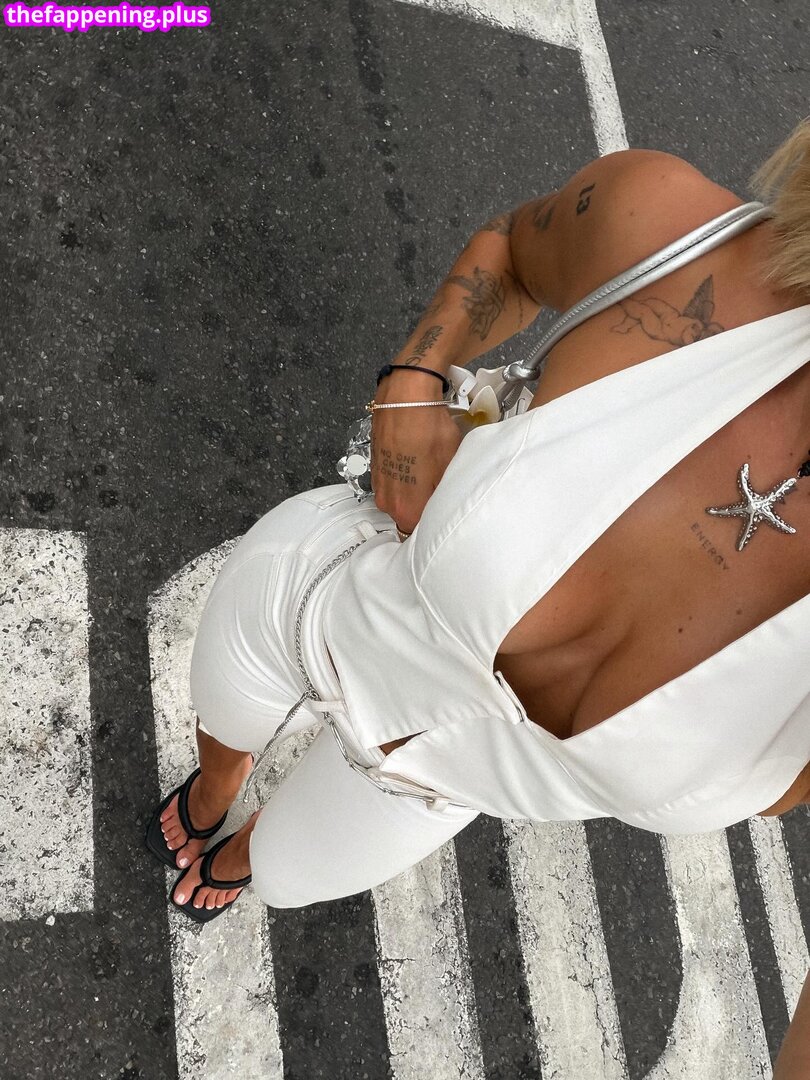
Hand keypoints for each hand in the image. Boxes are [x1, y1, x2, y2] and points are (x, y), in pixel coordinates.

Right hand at [371, 370, 461, 535]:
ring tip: (431, 473)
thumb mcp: (450, 466)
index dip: (433, 527)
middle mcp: (387, 501)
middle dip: (424, 510)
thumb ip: (445, 496)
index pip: (418, 535)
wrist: (405, 395)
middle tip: (443, 493)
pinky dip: (405, 476)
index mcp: (405, 509)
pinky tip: (418, 461)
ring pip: (400, 499)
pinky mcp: (376, 467)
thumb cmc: (429, 429)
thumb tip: (445, 510)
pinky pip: (393, 482)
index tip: (444, 520)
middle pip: (408, 518)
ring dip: (414, 492)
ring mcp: (379, 484)